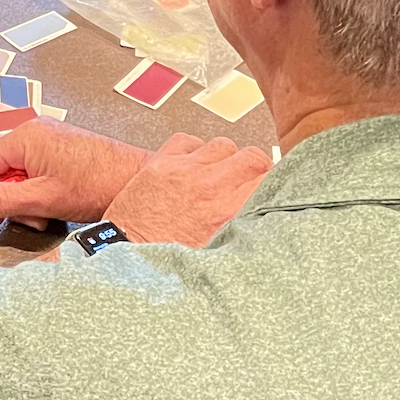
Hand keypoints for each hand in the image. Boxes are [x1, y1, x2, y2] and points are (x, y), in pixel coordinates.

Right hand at [0, 118, 148, 226]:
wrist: (138, 180)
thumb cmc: (99, 184)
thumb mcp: (42, 199)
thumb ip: (1, 201)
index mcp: (26, 136)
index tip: (1, 213)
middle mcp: (36, 131)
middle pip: (0, 166)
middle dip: (11, 196)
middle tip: (31, 215)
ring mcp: (50, 138)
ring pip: (18, 171)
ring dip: (27, 196)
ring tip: (48, 210)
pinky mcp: (62, 148)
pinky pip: (36, 168)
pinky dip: (40, 189)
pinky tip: (58, 201)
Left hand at [102, 134, 271, 248]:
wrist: (124, 251)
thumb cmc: (168, 258)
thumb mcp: (218, 254)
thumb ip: (244, 233)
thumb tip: (267, 224)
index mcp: (227, 213)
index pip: (270, 181)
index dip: (275, 184)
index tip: (272, 188)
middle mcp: (208, 187)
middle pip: (252, 157)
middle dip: (255, 168)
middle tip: (249, 180)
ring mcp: (183, 171)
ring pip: (223, 145)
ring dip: (225, 158)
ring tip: (218, 175)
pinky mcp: (160, 163)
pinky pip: (189, 140)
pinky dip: (194, 149)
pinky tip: (192, 166)